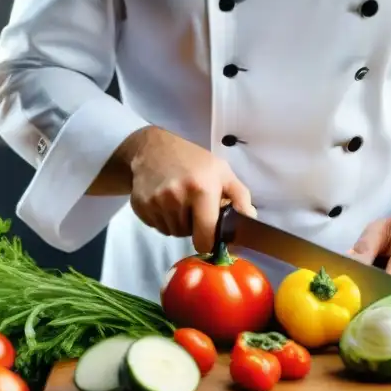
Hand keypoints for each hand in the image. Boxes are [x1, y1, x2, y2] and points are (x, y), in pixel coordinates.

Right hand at [124, 126, 256, 253]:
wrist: (153, 148)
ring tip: (179, 201)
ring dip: (178, 222)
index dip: (210, 241)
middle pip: (188, 235)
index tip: (211, 235)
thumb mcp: (222, 172)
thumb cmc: (193, 160)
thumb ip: (240, 197)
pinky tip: (164, 200)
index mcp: (201, 190)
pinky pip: (156, 226)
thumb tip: (250, 220)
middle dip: (193, 226)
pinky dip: (162, 219)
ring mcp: (155, 202)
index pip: (206, 237)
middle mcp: (176, 197)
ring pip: (172, 232)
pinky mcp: (140, 205)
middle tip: (193, 205)